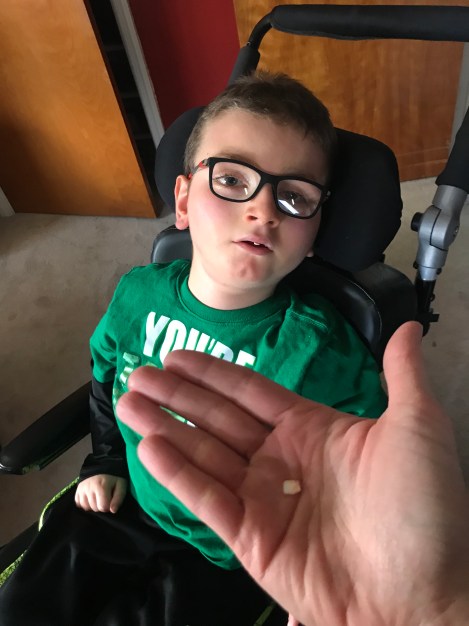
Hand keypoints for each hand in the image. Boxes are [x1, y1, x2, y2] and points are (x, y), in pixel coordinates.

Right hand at [75, 474, 127, 513]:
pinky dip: (85, 504)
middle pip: (94, 508)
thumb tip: (113, 511)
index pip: (103, 507)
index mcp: (101, 486)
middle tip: (105, 497)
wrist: (102, 466)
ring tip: (98, 497)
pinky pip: (79, 504)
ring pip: (86, 507)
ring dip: (93, 505)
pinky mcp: (77, 490)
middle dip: (101, 506)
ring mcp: (81, 489)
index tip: (111, 500)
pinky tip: (91, 498)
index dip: (108, 507)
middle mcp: (89, 488)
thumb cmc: (113, 477)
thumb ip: (118, 498)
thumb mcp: (121, 485)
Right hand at [117, 322, 468, 625]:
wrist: (423, 595)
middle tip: (138, 373)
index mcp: (312, 429)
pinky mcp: (250, 538)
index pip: (251, 391)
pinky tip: (148, 445)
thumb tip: (407, 327)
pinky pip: (206, 498)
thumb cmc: (424, 509)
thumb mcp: (418, 428)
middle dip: (176, 394)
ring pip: (203, 453)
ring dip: (164, 426)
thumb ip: (403, 375)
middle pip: (217, 418)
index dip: (213, 373)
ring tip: (128, 401)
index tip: (177, 355)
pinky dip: (176, 472)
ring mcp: (262, 498)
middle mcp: (281, 459)